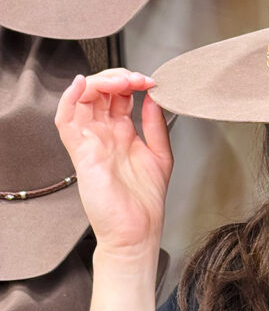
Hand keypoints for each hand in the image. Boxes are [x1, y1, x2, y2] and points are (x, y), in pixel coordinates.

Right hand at [54, 69, 172, 256]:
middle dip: (118, 77)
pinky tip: (83, 85)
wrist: (136, 232)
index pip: (119, 96)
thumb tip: (154, 98)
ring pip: (82, 99)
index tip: (151, 81)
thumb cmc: (145, 204)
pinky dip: (70, 98)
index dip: (132, 82)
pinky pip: (66, 119)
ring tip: (121, 81)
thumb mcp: (160, 155)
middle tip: (138, 79)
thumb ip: (156, 125)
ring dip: (99, 82)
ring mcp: (90, 142)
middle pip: (100, 92)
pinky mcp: (81, 152)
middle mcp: (104, 135)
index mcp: (122, 135)